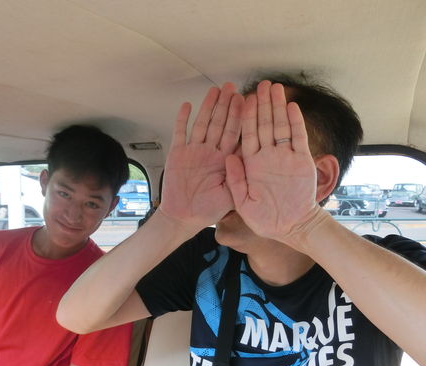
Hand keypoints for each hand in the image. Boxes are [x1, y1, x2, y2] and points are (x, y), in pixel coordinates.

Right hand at [159, 82, 243, 234]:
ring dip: (208, 107)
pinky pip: (180, 133)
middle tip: (232, 87)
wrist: (185, 219)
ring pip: (203, 123)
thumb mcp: (232, 196)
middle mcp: (211, 152)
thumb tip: (245, 155)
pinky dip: (182, 119)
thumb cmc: (208, 210)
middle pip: (220, 123)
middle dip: (226, 105)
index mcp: (225, 160)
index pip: (235, 133)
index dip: (241, 116)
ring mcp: (194, 152)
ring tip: (215, 90)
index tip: (247, 100)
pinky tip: (187, 105)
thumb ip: (239, 177)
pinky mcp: (177, 155)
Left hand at [226, 81, 321, 242]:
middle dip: (261, 104)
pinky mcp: (301, 161)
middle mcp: (267, 157)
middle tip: (260, 84)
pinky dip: (295, 123)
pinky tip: (291, 107)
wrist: (291, 228)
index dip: (243, 116)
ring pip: (280, 127)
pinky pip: (298, 138)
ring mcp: (284, 157)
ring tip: (275, 88)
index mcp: (251, 164)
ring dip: (277, 107)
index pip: (246, 135)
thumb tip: (228, 156)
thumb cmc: (265, 220)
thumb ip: (235, 179)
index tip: (240, 98)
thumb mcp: (243, 202)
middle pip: (263, 125)